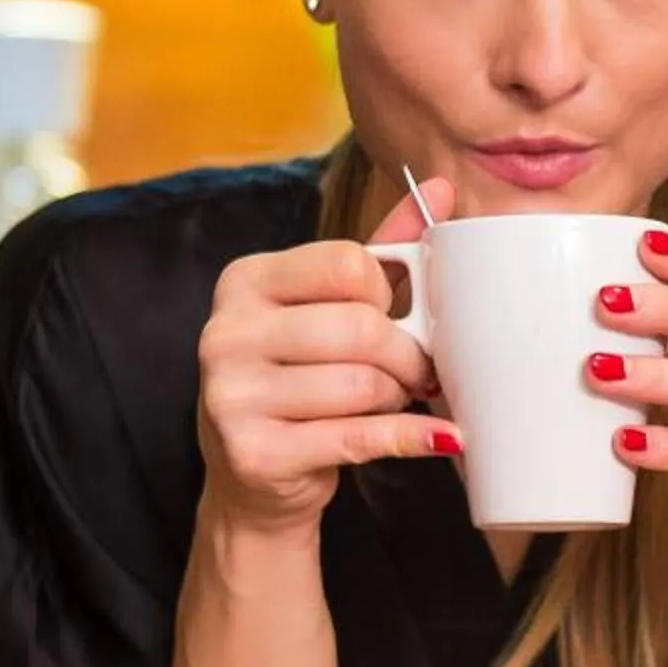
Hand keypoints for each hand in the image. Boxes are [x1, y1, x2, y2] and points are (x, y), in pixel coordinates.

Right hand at [196, 175, 458, 535]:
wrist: (254, 478)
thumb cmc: (300, 379)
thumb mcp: (331, 307)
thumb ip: (384, 248)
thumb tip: (441, 188)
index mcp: (244, 281)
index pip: (347, 264)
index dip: (389, 294)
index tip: (393, 316)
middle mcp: (226, 333)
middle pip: (360, 329)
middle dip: (407, 355)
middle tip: (415, 372)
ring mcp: (231, 396)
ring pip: (362, 386)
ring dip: (399, 398)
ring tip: (395, 401)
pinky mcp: (253, 453)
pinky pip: (358, 439)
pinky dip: (411, 438)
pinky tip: (439, 437)